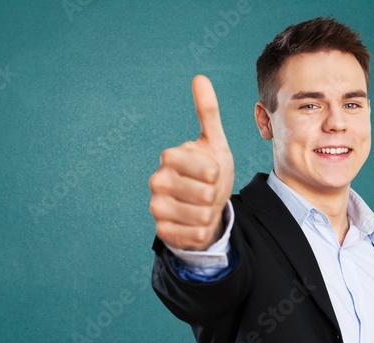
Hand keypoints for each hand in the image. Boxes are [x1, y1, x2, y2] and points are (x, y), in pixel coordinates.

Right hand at [149, 74, 234, 250]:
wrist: (204, 208)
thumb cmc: (210, 174)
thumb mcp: (215, 144)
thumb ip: (208, 112)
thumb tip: (200, 77)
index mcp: (170, 156)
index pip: (208, 169)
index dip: (217, 174)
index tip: (211, 173)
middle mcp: (157, 179)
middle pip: (206, 194)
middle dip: (215, 197)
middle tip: (207, 193)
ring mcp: (156, 206)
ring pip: (201, 216)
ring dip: (209, 214)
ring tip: (202, 207)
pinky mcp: (161, 230)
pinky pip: (194, 235)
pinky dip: (202, 231)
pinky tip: (195, 223)